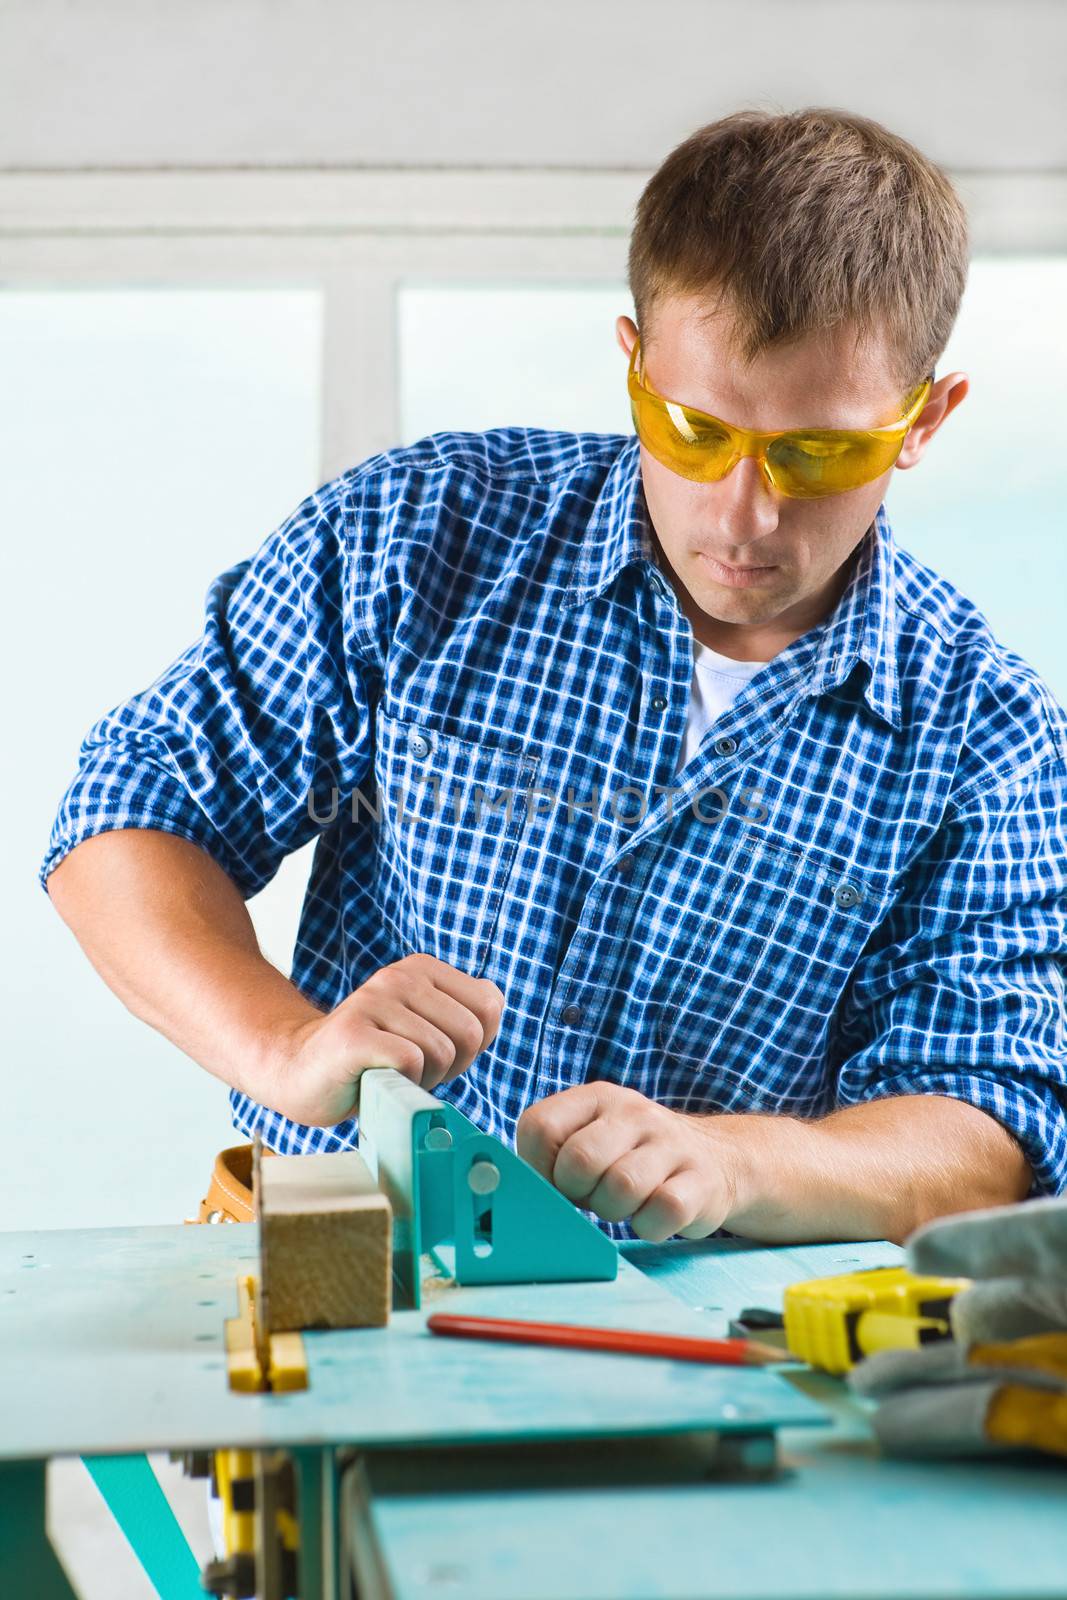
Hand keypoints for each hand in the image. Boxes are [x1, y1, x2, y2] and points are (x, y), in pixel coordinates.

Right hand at [263, 953, 504, 1125]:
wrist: (302, 1073)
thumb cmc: (375, 1059)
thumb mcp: (427, 1027)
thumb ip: (465, 1013)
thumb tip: (494, 1001)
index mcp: (422, 969)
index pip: (489, 1005)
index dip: (473, 1044)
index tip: (436, 1052)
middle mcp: (399, 976)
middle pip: (470, 1032)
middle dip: (451, 1066)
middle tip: (412, 1070)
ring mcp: (373, 1001)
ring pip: (441, 1052)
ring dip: (423, 1079)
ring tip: (390, 1074)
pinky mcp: (353, 1034)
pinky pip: (410, 1063)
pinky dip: (402, 1084)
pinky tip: (375, 1079)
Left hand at [516, 1082, 735, 1241]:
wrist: (717, 1161)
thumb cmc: (633, 1159)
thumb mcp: (593, 1138)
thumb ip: (553, 1155)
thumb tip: (510, 1192)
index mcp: (597, 1098)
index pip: (540, 1127)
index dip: (537, 1168)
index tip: (556, 1183)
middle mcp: (633, 1112)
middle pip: (579, 1161)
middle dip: (578, 1193)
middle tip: (594, 1197)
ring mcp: (670, 1143)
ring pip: (620, 1187)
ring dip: (614, 1212)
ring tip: (626, 1204)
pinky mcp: (701, 1180)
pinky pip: (662, 1212)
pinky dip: (650, 1227)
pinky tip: (654, 1215)